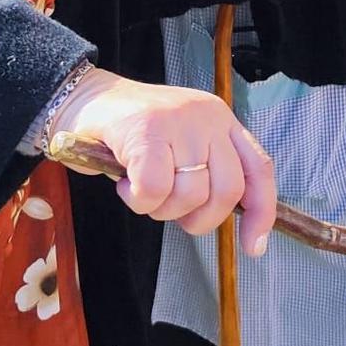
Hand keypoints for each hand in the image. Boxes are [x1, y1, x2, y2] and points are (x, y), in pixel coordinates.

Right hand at [48, 69, 276, 256]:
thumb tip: (233, 221)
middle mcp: (207, 116)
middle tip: (167, 209)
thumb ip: (207, 171)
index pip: (258, 169)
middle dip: (198, 218)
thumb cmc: (131, 134)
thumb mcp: (181, 145)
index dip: (261, 212)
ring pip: (190, 194)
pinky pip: (154, 189)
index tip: (253, 247)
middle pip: (227, 190)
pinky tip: (124, 184)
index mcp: (221, 120)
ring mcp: (179, 121)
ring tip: (139, 190)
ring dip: (160, 209)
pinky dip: (137, 200)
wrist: (84, 99)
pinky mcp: (147, 130)